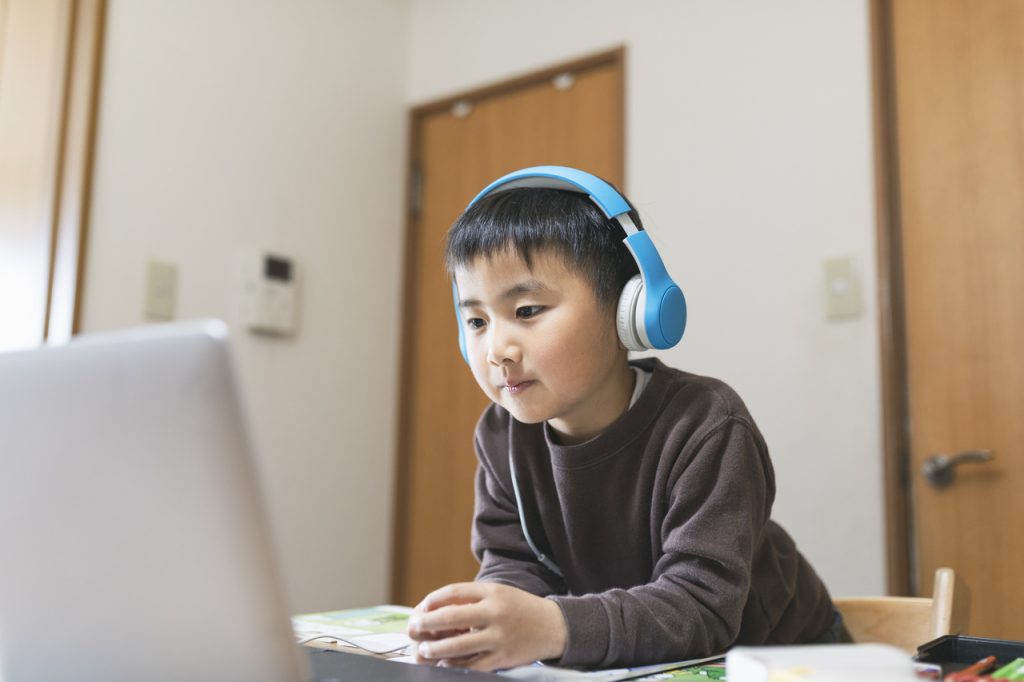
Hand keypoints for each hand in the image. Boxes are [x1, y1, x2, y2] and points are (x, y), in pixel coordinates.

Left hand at [406, 582, 566, 670]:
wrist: (554, 626)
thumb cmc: (520, 608)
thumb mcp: (499, 593)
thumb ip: (472, 598)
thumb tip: (436, 608)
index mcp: (493, 592)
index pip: (454, 592)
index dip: (433, 600)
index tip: (422, 607)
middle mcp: (495, 613)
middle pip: (452, 617)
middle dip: (428, 623)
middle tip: (414, 627)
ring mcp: (499, 637)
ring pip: (459, 646)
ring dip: (436, 649)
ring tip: (424, 650)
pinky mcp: (503, 658)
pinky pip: (473, 665)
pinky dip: (455, 666)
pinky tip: (444, 664)